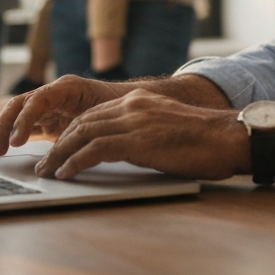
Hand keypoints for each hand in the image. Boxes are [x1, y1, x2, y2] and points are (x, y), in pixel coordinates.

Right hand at [0, 75, 125, 156]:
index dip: (25, 120)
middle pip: (20, 104)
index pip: (37, 100)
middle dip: (5, 125)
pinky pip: (25, 125)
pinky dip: (13, 135)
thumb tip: (83, 144)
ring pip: (18, 114)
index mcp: (67, 88)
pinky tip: (5, 148)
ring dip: (4, 131)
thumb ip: (91, 124)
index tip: (17, 141)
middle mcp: (54, 94)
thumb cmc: (121, 106)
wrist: (131, 105)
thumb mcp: (109, 112)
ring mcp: (49, 106)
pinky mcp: (48, 119)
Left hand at [36, 90, 247, 180]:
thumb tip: (126, 150)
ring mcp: (134, 121)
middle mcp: (132, 105)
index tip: (59, 148)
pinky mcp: (137, 140)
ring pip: (82, 134)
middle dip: (60, 144)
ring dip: (60, 155)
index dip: (72, 132)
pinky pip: (94, 150)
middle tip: (46, 162)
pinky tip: (67, 173)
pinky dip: (76, 162)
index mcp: (140, 100)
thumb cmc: (206, 142)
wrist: (228, 138)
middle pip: (82, 122)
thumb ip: (144, 132)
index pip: (94, 113)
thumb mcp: (168, 129)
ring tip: (49, 171)